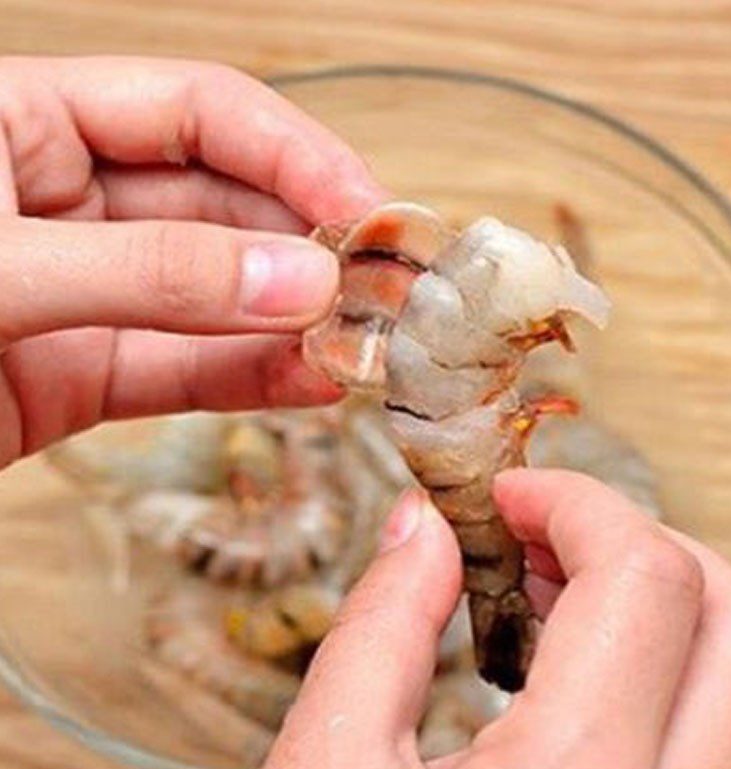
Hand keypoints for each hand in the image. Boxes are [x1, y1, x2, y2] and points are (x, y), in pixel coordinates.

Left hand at [0, 56, 384, 466]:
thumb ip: (150, 273)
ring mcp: (85, 293)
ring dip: (295, 322)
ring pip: (218, 297)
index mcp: (24, 119)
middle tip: (383, 285)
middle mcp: (66, 201)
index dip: (294, 153)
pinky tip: (313, 383)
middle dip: (310, 245)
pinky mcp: (85, 375)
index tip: (365, 207)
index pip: (201, 111)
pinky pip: (188, 369)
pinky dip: (254, 378)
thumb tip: (294, 282)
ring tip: (363, 343)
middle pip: (225, 206)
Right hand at [254, 470, 730, 768]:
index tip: (507, 497)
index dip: (574, 502)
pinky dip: (695, 677)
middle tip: (539, 544)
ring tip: (564, 605)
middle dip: (639, 541)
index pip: (642, 575)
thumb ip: (380, 625)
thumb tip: (420, 524)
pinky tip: (603, 683)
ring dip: (674, 604)